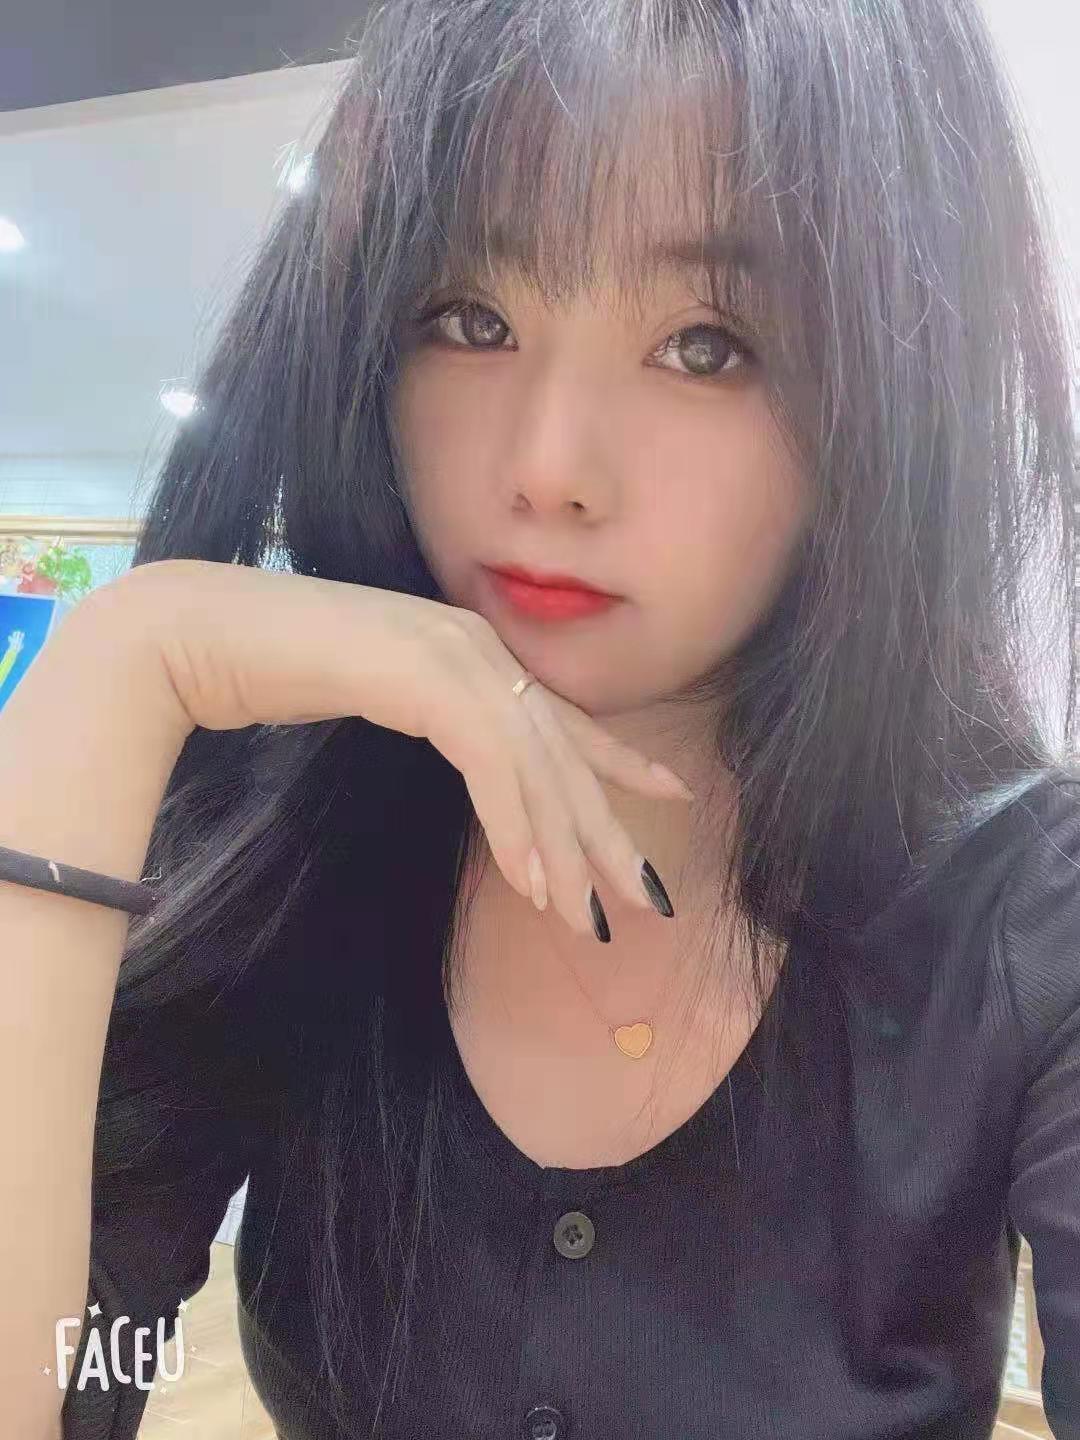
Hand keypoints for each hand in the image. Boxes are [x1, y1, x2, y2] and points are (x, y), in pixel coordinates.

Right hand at [92, 558, 692, 939]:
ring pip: (534, 765)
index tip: (669, 790)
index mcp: (470, 650)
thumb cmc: (275, 671)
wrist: (203, 637)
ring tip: (583, 916)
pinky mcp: (423, 676)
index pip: (563, 717)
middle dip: (608, 830)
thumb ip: (434, 717)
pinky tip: (529, 881)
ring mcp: (452, 655)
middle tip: (647, 897)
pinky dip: (513, 825)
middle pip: (563, 752)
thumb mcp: (379, 695)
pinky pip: (489, 762)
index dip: (621, 758)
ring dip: (561, 848)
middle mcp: (476, 647)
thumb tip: (476, 769)